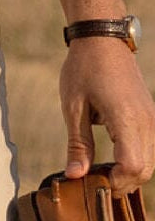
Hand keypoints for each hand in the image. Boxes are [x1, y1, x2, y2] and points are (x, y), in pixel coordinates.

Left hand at [60, 37, 154, 194]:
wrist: (102, 39)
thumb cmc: (84, 68)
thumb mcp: (73, 106)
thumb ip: (78, 144)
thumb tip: (75, 177)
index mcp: (127, 118)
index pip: (132, 167)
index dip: (114, 181)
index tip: (92, 180)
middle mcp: (146, 122)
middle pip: (144, 171)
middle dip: (120, 182)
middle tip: (92, 178)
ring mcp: (151, 119)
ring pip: (149, 163)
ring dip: (128, 172)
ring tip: (99, 167)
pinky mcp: (150, 116)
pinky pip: (148, 149)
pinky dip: (133, 159)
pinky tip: (111, 155)